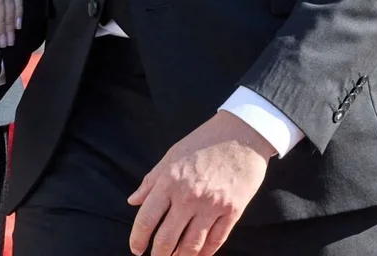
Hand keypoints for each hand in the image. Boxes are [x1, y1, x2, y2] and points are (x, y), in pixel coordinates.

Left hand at [127, 111, 273, 255]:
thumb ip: (151, 180)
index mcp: (170, 181)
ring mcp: (212, 205)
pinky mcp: (233, 211)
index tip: (136, 248)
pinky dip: (205, 252)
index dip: (138, 238)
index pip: (147, 218)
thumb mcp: (172, 154)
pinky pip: (216, 240)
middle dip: (158, 254)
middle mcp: (189, 196)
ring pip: (192, 245)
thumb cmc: (204, 141)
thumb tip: (133, 200)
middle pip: (167, 238)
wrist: (243, 133)